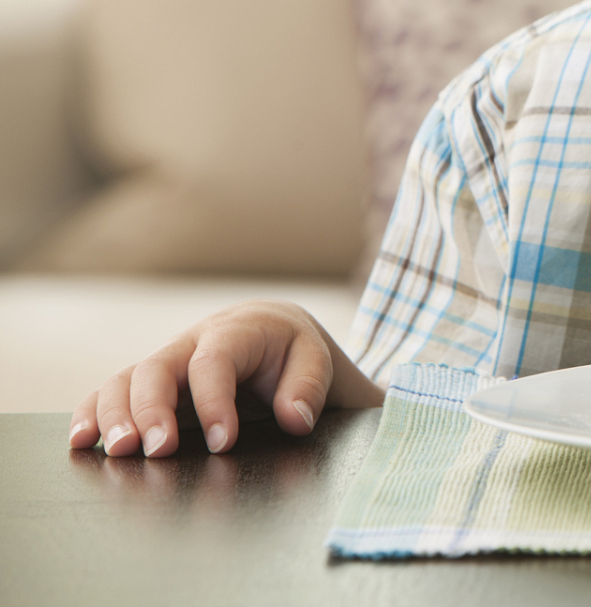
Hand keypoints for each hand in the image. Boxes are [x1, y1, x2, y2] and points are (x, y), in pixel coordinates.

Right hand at [68, 300, 383, 457]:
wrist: (271, 334)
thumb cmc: (291, 350)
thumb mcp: (314, 360)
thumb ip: (309, 387)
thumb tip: (294, 418)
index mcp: (235, 331)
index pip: (215, 362)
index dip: (214, 403)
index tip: (223, 442)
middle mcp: (190, 344)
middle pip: (157, 369)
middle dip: (153, 411)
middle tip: (158, 450)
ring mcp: (164, 364)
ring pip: (124, 380)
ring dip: (114, 416)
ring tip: (118, 452)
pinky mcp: (147, 385)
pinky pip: (109, 393)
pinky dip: (90, 414)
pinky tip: (82, 441)